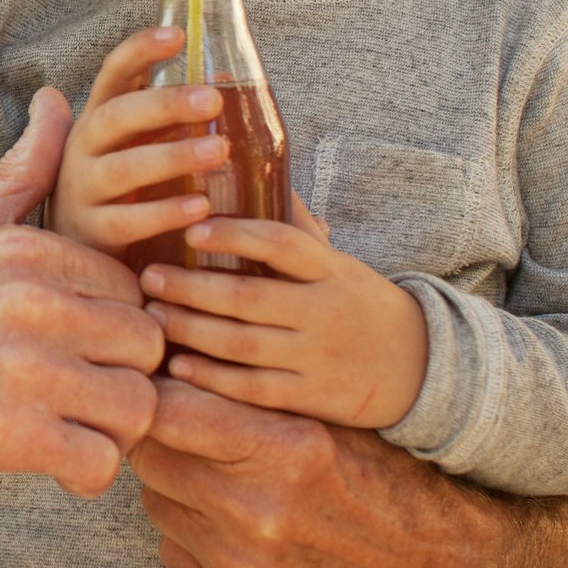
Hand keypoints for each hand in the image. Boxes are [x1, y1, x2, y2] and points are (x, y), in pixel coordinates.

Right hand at [0, 88, 166, 499]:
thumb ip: (24, 168)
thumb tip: (58, 101)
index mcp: (28, 250)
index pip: (131, 291)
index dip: (110, 326)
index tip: (72, 346)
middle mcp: (32, 302)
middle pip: (146, 348)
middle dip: (120, 378)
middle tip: (76, 394)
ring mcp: (25, 370)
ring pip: (137, 407)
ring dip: (110, 430)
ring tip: (68, 428)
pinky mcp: (13, 436)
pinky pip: (101, 463)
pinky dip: (85, 473)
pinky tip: (52, 462)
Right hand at [47, 27, 225, 255]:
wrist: (75, 249)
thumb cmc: (120, 187)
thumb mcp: (134, 144)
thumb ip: (169, 115)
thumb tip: (223, 78)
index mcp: (99, 118)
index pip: (114, 74)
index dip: (140, 50)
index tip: (178, 34)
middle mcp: (83, 147)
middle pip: (117, 116)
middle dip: (164, 105)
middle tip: (213, 100)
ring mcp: (83, 190)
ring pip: (123, 169)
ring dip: (172, 157)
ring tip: (218, 150)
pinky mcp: (92, 233)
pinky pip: (127, 222)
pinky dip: (164, 213)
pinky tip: (200, 208)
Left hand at [129, 379, 567, 567]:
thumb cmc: (374, 474)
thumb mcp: (321, 418)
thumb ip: (242, 393)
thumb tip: (156, 363)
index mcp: (287, 453)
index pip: (166, 412)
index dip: (160, 393)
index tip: (163, 386)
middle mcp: (259, 517)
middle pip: (151, 457)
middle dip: (164, 439)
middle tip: (192, 433)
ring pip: (158, 503)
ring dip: (179, 487)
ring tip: (227, 482)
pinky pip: (172, 550)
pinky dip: (192, 535)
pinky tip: (236, 528)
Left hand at [139, 199, 426, 429]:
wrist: (418, 367)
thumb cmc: (357, 302)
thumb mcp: (337, 262)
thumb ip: (296, 228)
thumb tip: (254, 170)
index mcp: (332, 270)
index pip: (282, 244)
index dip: (235, 236)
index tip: (192, 229)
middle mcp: (326, 311)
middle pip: (248, 298)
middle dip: (191, 287)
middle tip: (149, 277)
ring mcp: (318, 357)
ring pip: (243, 344)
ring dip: (191, 329)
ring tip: (154, 314)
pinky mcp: (311, 397)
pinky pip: (254, 389)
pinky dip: (213, 378)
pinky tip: (179, 364)